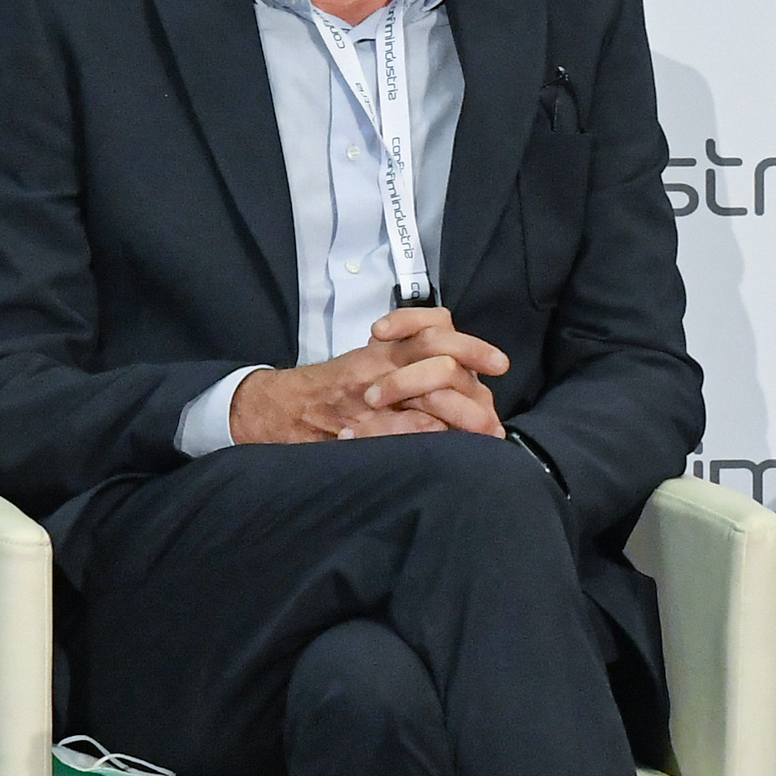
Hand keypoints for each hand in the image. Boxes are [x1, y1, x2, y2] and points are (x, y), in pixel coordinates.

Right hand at [229, 309, 510, 443]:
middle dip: (476, 387)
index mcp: (385, 348)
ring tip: (484, 434)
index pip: (436, 330)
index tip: (499, 365)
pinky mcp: (357, 425)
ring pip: (426, 393)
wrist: (276, 409)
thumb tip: (460, 374)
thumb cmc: (329, 389)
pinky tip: (446, 444)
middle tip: (496, 416)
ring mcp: (369, 395)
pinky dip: (426, 433)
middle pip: (440, 357)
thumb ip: (407, 359)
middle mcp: (380, 364)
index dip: (473, 346)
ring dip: (462, 416)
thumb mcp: (369, 362)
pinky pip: (399, 427)